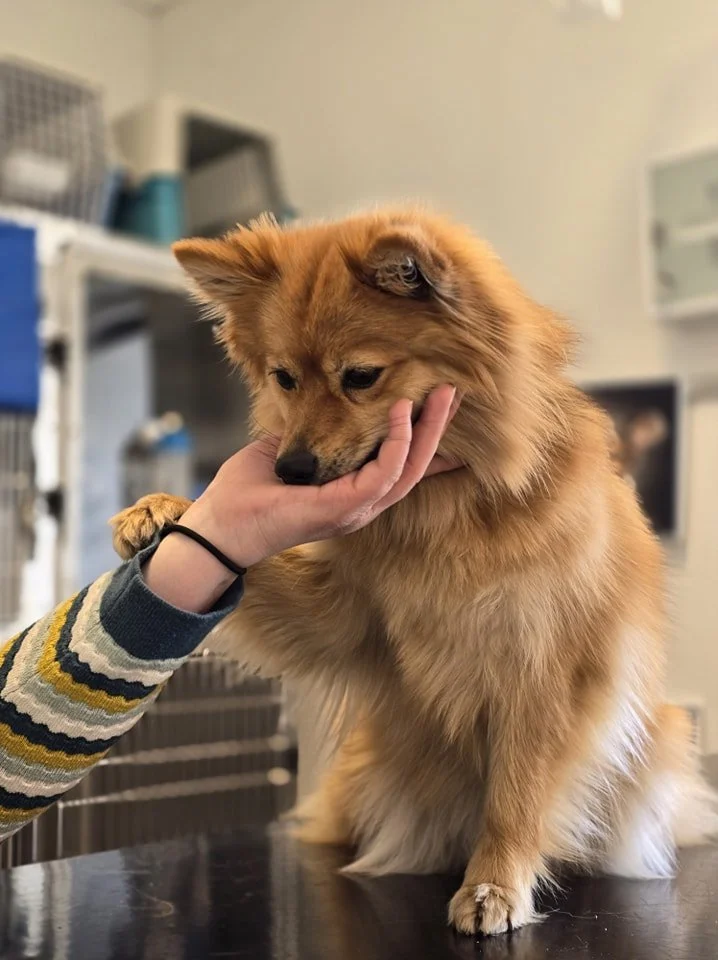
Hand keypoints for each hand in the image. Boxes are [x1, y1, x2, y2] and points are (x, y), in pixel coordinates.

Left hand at [144, 385, 459, 611]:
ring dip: (428, 430)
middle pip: (416, 466)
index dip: (427, 441)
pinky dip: (397, 441)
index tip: (444, 410)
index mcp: (351, 494)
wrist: (220, 524)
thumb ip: (315, 434)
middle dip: (437, 428)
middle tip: (453, 392)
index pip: (401, 467)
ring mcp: (356, 510)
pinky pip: (384, 472)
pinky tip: (400, 411)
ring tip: (439, 395)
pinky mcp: (345, 508)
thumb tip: (324, 404)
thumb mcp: (288, 452)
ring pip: (409, 469)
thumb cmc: (246, 493)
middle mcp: (361, 505)